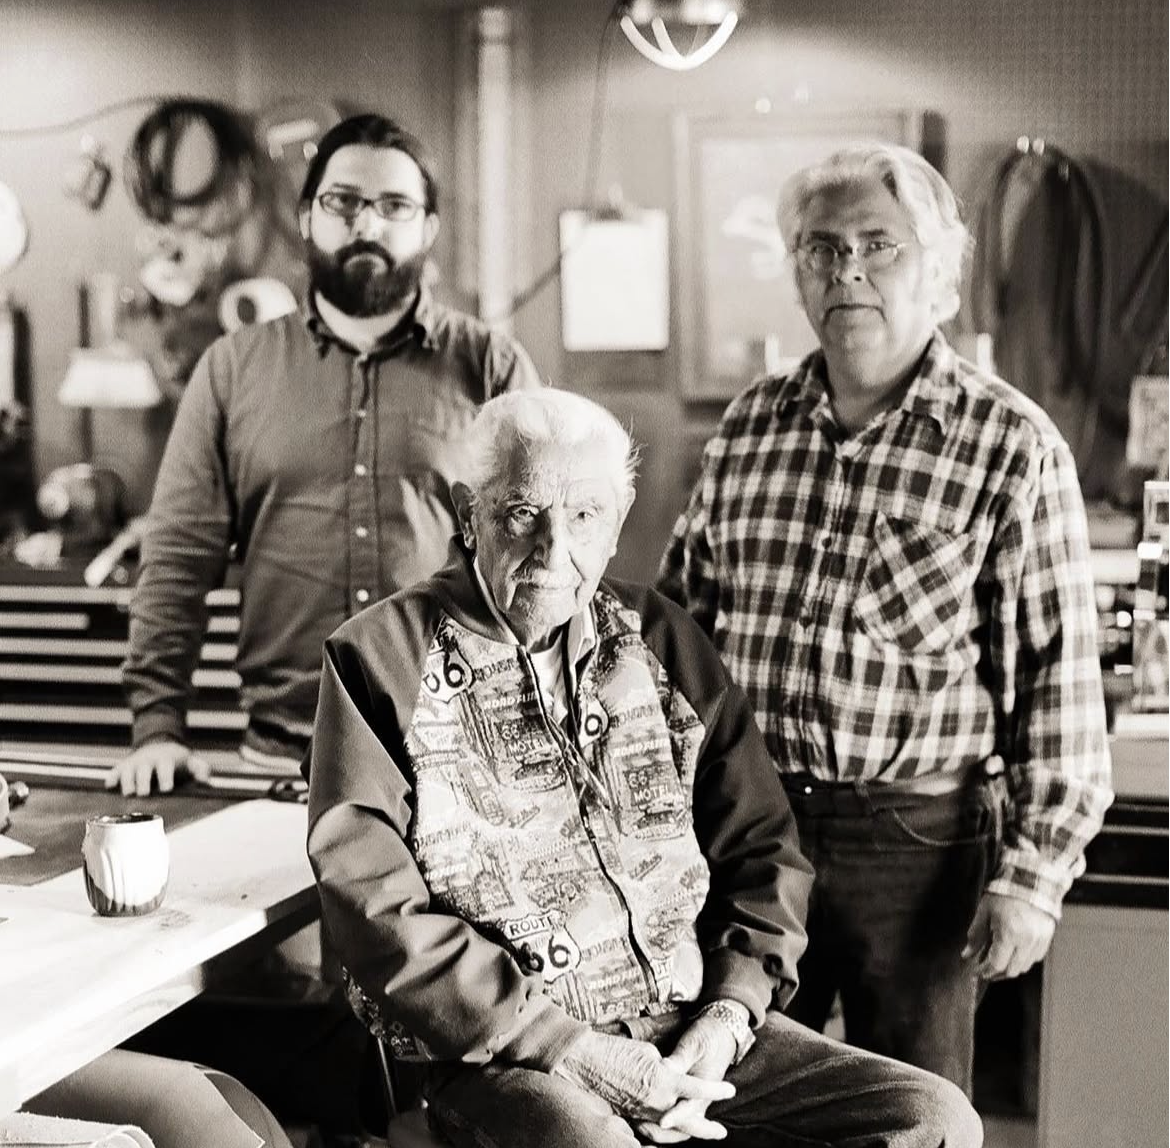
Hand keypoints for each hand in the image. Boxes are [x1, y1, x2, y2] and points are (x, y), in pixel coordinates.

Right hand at [105, 740, 210, 796]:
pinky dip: (112, 777)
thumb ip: (200, 770)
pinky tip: (109, 785)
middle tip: (144, 794)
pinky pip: (115, 771)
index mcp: (166, 759)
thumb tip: (206, 782)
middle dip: (144, 781)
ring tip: (128, 793)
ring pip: (128, 771)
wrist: (159, 745)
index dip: (166, 777)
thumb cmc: (177, 761)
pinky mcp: (122, 767)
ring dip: (127, 781)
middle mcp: (148, 760)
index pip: (166, 767)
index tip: (167, 789)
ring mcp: (134, 763)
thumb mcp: (191, 763)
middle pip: (144, 770)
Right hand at [553, 1029, 733, 1132]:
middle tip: (721, 1131)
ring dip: (686, 1133)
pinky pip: (652, 1130)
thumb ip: (665, 1067)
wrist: (584, 1061)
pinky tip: (670, 1132)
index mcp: (664, 1081)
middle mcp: (656, 1103)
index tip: (730, 1090)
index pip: (697, 1090)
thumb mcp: (648, 1053)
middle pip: (689, 1123)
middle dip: (706, 1129)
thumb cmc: (615, 1050)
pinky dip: (664, 1132)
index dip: (715, 1091)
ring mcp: (642, 1113)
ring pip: (671, 1131)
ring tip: (698, 1133)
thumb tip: (671, 1075)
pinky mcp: (630, 1117)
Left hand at [637, 1007, 742, 1142]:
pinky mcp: (687, 1097)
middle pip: (683, 1125)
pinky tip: (643, 1111)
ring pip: (679, 1123)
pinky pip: (675, 1112)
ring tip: (639, 1120)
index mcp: (705, 1088)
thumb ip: (679, 1060)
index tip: (662, 1122)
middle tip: (640, 1123)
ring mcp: (694, 1100)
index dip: (675, 1116)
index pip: (690, 1109)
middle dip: (662, 1127)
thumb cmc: (707, 1037)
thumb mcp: (694, 1045)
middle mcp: (700, 1099)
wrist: (721, 1033)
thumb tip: (664, 1068)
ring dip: (661, 1125)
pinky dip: (661, 1115)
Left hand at [963, 890, 1055, 979]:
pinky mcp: (1047, 937)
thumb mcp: (984, 912)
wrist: (1029, 879)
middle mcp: (1027, 941)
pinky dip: (1023, 959)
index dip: (985, 971)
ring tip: (997, 961)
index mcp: (1010, 934)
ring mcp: (1039, 940)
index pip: (997, 964)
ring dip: (1010, 967)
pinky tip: (1013, 953)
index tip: (976, 971)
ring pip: (1025, 966)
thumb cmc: (1004, 892)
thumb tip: (967, 954)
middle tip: (985, 969)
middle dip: (996, 973)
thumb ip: (976, 936)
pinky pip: (1035, 957)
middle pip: (1012, 970)